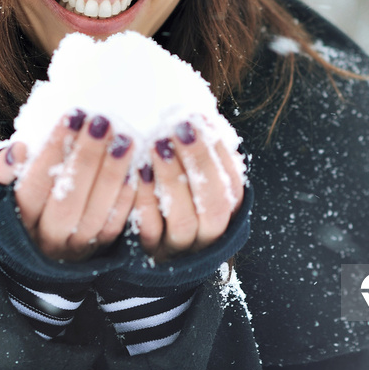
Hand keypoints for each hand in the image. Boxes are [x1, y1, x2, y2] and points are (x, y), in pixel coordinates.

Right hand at [0, 111, 135, 261]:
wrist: (43, 251)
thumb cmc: (26, 203)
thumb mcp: (5, 190)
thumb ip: (4, 171)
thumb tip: (16, 150)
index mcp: (19, 220)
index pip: (34, 185)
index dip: (53, 150)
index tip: (73, 116)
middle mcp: (47, 238)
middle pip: (67, 200)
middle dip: (87, 158)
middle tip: (102, 122)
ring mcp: (76, 246)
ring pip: (95, 213)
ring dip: (112, 173)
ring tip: (124, 139)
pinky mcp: (101, 249)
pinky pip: (115, 226)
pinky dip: (126, 197)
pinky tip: (135, 169)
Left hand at [134, 120, 244, 261]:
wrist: (144, 231)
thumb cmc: (174, 189)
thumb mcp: (193, 171)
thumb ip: (201, 151)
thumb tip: (201, 116)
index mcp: (227, 210)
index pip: (231, 183)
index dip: (216, 152)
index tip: (197, 120)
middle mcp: (209, 233)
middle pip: (213, 204)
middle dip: (198, 162)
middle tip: (178, 128)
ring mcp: (180, 247)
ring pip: (184, 221)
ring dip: (171, 180)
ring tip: (156, 145)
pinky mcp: (150, 253)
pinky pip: (149, 230)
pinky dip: (145, 200)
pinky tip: (137, 171)